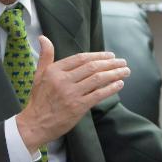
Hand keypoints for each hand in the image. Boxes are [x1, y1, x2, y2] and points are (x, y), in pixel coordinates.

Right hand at [17, 36, 129, 150]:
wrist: (35, 124)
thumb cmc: (39, 99)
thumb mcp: (39, 75)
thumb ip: (45, 56)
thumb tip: (42, 37)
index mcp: (54, 71)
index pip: (80, 58)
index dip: (98, 55)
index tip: (110, 55)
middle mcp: (63, 80)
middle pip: (92, 67)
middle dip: (111, 63)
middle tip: (122, 62)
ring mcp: (71, 93)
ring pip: (98, 79)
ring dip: (115, 73)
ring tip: (126, 71)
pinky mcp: (78, 107)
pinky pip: (99, 94)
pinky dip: (111, 88)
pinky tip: (120, 84)